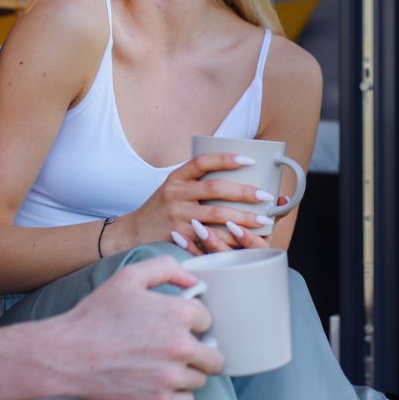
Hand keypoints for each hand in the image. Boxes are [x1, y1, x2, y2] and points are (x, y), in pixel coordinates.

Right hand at [39, 256, 222, 399]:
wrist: (66, 354)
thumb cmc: (96, 315)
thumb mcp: (129, 277)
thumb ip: (166, 268)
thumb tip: (194, 282)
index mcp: (179, 314)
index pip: (208, 321)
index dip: (192, 322)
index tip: (176, 326)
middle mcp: (181, 346)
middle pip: (214, 354)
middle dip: (200, 350)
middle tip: (176, 349)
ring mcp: (171, 377)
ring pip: (200, 379)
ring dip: (187, 373)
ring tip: (162, 365)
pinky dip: (176, 394)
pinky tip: (158, 382)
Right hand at [111, 153, 274, 254]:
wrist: (132, 233)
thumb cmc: (161, 208)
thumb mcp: (173, 187)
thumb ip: (196, 180)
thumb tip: (233, 168)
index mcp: (176, 177)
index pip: (202, 161)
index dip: (226, 158)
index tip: (249, 160)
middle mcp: (175, 194)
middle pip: (215, 189)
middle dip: (244, 192)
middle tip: (266, 197)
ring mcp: (177, 216)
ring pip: (216, 215)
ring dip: (243, 219)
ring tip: (263, 221)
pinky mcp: (179, 237)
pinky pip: (209, 238)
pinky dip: (228, 239)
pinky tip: (245, 240)